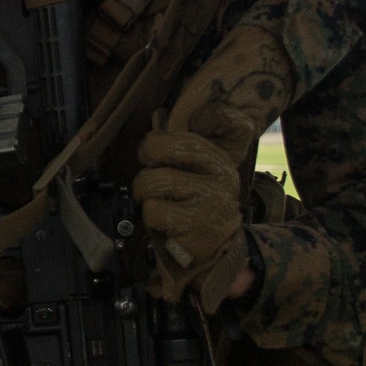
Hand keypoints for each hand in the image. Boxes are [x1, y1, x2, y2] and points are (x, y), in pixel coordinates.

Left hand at [132, 124, 246, 307]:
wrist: (218, 249)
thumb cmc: (198, 204)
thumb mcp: (197, 169)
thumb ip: (179, 144)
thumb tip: (159, 116)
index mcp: (218, 159)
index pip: (177, 137)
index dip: (153, 146)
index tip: (153, 158)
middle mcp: (220, 179)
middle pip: (157, 160)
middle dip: (144, 176)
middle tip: (153, 188)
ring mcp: (210, 206)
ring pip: (150, 186)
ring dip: (146, 199)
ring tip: (161, 207)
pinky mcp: (198, 232)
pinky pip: (153, 213)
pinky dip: (151, 221)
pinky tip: (167, 225)